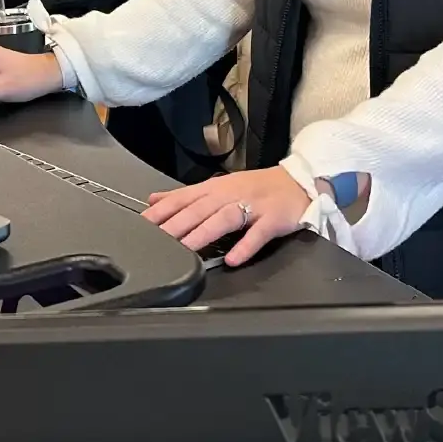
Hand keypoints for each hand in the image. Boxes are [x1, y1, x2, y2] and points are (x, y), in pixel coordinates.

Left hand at [142, 167, 311, 266]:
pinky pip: (258, 233)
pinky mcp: (273, 219)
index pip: (183, 198)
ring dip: (204, 233)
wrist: (299, 182)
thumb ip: (185, 196)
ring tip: (187, 248)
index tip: (142, 224)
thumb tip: (153, 199)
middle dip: (176, 224)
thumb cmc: (257, 187)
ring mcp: (253, 206)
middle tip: (157, 240)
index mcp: (215, 188)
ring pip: (224, 219)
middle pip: (200, 210)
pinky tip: (232, 259)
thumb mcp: (218, 186)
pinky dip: (245, 246)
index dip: (162, 211)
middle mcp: (231, 195)